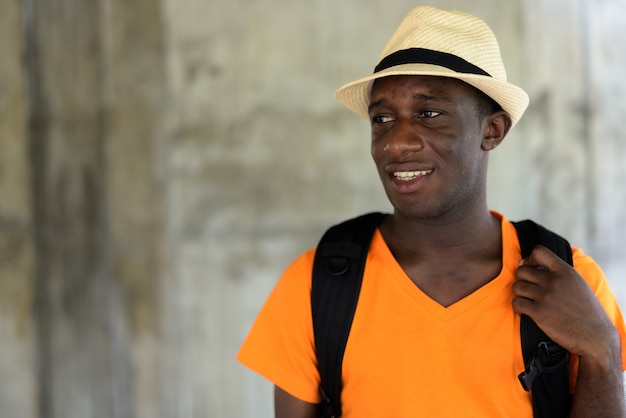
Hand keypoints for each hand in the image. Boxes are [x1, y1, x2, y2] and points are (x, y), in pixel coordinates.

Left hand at [512, 245, 618, 360]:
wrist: (594, 336)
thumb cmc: (585, 309)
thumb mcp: (577, 283)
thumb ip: (558, 271)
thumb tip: (530, 262)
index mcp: (565, 271)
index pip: (539, 251)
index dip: (530, 258)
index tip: (532, 269)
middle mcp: (554, 281)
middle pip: (522, 271)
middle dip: (523, 279)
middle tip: (531, 289)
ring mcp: (545, 297)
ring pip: (517, 287)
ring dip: (520, 294)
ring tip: (530, 300)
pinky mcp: (539, 313)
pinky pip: (516, 303)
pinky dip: (519, 307)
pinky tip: (527, 311)